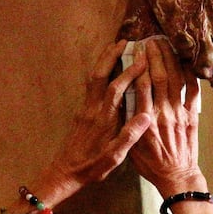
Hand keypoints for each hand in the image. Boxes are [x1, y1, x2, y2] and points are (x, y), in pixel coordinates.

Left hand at [30, 40, 151, 203]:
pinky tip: (107, 68)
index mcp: (103, 119)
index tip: (142, 59)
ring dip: (104, 60)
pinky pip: (91, 85)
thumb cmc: (92, 166)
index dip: (129, 72)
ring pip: (93, 77)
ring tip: (115, 47)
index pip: (116, 89)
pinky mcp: (82, 111)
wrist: (66, 172)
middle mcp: (92, 109)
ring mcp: (85, 108)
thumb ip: (129, 135)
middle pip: (100, 75)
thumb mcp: (115, 156)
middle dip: (111, 56)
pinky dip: (100, 71)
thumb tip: (147, 116)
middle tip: (124, 41)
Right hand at [127, 37, 203, 197]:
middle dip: (155, 56)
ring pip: (175, 80)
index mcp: (146, 120)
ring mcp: (180, 114)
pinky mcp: (192, 117)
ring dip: (171, 60)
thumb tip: (122, 101)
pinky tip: (185, 62)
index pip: (142, 85)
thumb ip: (128, 123)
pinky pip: (192, 92)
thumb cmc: (151, 164)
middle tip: (151, 40)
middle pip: (159, 77)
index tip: (136, 50)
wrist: (177, 176)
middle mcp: (163, 114)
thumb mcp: (131, 147)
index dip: (139, 65)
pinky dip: (190, 75)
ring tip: (165, 44)